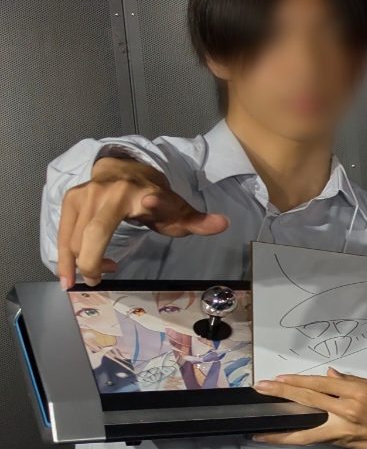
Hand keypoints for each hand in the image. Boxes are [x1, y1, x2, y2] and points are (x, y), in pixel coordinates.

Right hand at [56, 155, 228, 287]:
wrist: (123, 168)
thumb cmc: (152, 195)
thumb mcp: (177, 208)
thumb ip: (196, 220)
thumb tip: (222, 224)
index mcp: (141, 194)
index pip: (152, 199)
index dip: (155, 202)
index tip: (151, 202)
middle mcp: (109, 192)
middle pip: (95, 232)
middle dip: (92, 260)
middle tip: (97, 280)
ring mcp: (85, 195)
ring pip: (74, 237)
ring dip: (81, 262)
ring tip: (95, 276)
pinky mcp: (70, 201)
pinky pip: (63, 234)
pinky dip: (65, 257)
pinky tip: (71, 275)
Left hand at [252, 370, 366, 448]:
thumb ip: (354, 382)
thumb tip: (331, 377)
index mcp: (358, 391)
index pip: (320, 384)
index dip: (297, 380)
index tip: (278, 378)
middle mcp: (347, 409)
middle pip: (308, 399)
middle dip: (282, 392)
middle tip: (261, 388)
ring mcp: (344, 428)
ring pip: (306, 427)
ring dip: (282, 426)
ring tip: (261, 425)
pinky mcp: (344, 443)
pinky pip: (315, 439)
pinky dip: (296, 439)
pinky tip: (282, 438)